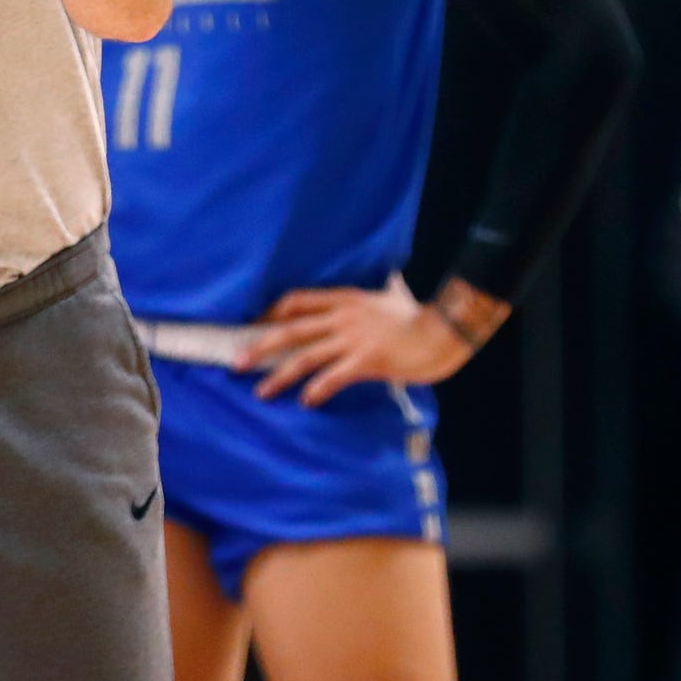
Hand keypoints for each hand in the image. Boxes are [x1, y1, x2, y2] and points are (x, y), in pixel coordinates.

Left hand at [248, 280, 476, 406]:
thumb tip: (390, 278)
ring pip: (305, 356)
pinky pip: (333, 377)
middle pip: (291, 330)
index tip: (253, 325)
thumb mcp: (394, 294)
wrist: (444, 332)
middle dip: (261, 346)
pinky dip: (316, 389)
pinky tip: (305, 401)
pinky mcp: (367, 360)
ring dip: (279, 376)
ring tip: (261, 392)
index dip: (271, 314)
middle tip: (237, 361)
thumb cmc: (418, 317)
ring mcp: (353, 339)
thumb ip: (385, 288)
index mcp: (345, 299)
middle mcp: (343, 316)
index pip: (297, 302)